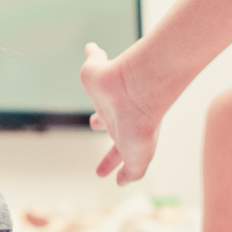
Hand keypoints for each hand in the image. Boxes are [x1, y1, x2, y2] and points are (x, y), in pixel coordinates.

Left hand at [79, 42, 160, 184]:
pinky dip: (93, 52)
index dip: (109, 163)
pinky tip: (90, 48)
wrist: (139, 90)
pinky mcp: (97, 71)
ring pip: (99, 93)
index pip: (115, 151)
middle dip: (100, 123)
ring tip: (92, 88)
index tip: (100, 174)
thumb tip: (121, 182)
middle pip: (105, 120)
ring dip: (97, 92)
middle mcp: (116, 112)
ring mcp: (106, 92)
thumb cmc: (141, 124)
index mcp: (124, 134)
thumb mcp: (138, 159)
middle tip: (95, 124)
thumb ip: (132, 172)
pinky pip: (94, 58)